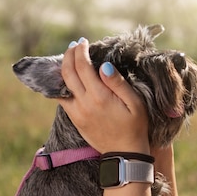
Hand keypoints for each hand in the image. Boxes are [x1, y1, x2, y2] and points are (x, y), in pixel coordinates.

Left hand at [58, 38, 149, 154]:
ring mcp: (77, 112)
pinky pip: (62, 99)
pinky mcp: (75, 120)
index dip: (81, 51)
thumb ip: (118, 83)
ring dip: (63, 69)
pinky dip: (62, 85)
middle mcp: (84, 103)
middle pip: (67, 72)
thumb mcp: (135, 104)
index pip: (82, 66)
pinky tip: (69, 80)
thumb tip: (104, 66)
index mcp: (100, 96)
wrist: (125, 154)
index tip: (84, 42)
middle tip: (75, 46)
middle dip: (69, 55)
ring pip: (61, 85)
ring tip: (71, 60)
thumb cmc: (136, 127)